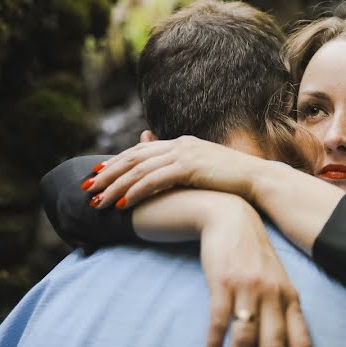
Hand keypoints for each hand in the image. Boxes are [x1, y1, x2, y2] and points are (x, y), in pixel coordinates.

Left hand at [83, 135, 260, 208]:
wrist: (259, 181)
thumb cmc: (236, 181)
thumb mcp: (206, 171)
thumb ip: (184, 167)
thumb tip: (170, 173)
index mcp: (183, 143)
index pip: (141, 150)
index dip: (117, 161)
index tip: (98, 173)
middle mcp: (180, 144)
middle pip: (134, 156)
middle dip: (107, 172)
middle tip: (86, 187)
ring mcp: (185, 154)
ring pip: (139, 168)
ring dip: (115, 185)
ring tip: (97, 200)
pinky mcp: (189, 167)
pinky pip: (153, 180)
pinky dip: (135, 191)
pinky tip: (121, 203)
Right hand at [200, 201, 311, 346]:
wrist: (230, 216)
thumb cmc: (253, 257)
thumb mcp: (275, 283)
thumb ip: (280, 314)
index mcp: (291, 299)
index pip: (302, 343)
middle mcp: (274, 295)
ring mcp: (249, 288)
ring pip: (245, 341)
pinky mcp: (223, 282)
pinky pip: (219, 322)